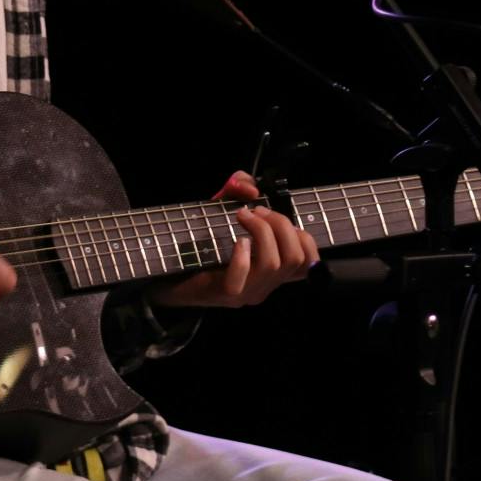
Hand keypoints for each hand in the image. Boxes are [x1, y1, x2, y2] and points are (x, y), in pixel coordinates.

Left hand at [150, 171, 318, 308]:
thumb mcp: (224, 208)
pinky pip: (242, 277)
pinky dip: (241, 255)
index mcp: (273, 272)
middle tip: (255, 211)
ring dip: (261, 232)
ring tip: (242, 217)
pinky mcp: (226, 294)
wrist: (171, 273)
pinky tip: (235, 241)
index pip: (308, 262)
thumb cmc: (203, 243)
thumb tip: (250, 186)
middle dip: (280, 225)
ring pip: (273, 264)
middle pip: (294, 257)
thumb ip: (239, 189)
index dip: (302, 235)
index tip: (275, 217)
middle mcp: (266, 285)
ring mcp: (248, 292)